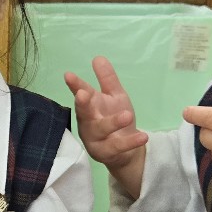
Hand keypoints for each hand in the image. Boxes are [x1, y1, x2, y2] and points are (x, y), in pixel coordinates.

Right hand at [64, 56, 147, 170]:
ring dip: (113, 122)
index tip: (68, 75)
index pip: (81, 94)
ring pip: (101, 130)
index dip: (75, 85)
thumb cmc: (116, 119)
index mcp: (90, 106)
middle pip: (83, 113)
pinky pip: (117, 147)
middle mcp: (88, 122)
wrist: (126, 150)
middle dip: (82, 104)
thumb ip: (107, 79)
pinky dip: (130, 142)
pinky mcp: (105, 153)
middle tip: (83, 93)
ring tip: (127, 115)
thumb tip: (98, 57)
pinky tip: (142, 136)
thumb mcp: (115, 97)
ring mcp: (95, 139)